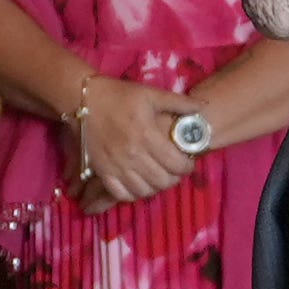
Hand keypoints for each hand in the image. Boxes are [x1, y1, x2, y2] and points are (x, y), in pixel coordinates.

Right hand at [70, 77, 191, 206]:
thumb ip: (179, 103)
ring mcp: (116, 166)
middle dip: (174, 178)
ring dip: (155, 187)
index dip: (187, 167)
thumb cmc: (120, 96)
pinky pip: (122, 194)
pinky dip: (134, 194)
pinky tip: (139, 184)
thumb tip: (204, 107)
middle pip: (162, 181)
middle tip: (174, 171)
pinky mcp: (102, 171)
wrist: (84, 100)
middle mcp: (133, 155)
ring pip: (144, 191)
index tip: (188, 162)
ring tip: (158, 177)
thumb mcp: (151, 94)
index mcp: (148, 136)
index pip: (176, 164)